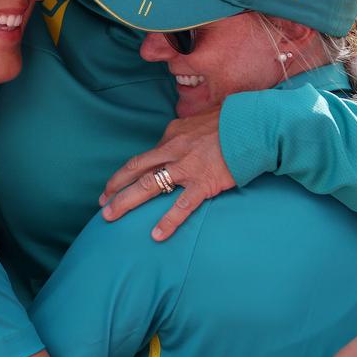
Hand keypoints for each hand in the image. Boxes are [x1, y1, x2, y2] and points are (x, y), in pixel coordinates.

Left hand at [99, 106, 235, 240]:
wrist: (254, 125)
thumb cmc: (231, 122)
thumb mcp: (200, 122)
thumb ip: (184, 135)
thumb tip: (174, 145)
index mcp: (172, 135)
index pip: (145, 157)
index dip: (126, 173)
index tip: (115, 185)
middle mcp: (173, 150)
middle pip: (136, 170)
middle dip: (116, 187)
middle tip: (101, 203)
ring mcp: (187, 167)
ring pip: (148, 186)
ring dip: (126, 202)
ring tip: (109, 216)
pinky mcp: (204, 182)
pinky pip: (182, 205)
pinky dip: (167, 221)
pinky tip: (156, 235)